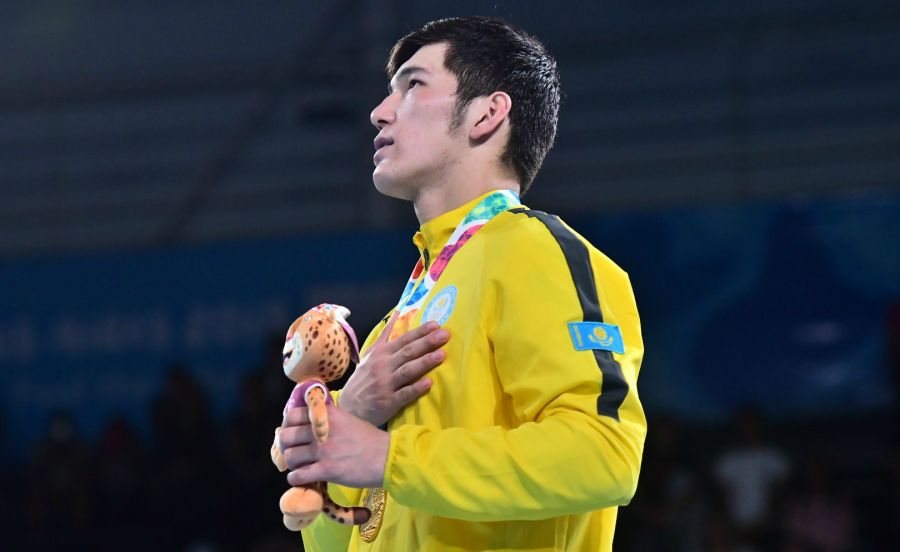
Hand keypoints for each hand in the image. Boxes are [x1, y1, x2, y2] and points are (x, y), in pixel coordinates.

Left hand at [279, 405, 388, 488]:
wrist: (387, 456)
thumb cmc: (369, 439)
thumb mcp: (347, 419)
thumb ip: (327, 419)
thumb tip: (308, 423)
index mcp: (326, 414)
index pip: (292, 414)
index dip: (289, 425)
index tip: (295, 434)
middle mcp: (321, 429)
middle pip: (285, 436)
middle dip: (287, 446)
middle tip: (296, 452)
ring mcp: (323, 450)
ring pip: (290, 456)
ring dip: (293, 464)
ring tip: (301, 466)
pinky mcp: (326, 469)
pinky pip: (297, 475)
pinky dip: (296, 478)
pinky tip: (304, 478)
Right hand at [339, 311, 449, 426]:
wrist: (349, 408)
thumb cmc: (363, 379)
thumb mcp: (370, 354)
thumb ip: (385, 336)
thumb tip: (397, 314)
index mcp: (381, 353)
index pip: (403, 340)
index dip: (420, 332)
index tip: (436, 325)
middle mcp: (383, 366)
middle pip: (408, 352)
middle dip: (427, 342)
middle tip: (445, 335)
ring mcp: (385, 384)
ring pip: (408, 370)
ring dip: (425, 362)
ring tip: (442, 355)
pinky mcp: (388, 401)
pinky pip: (404, 393)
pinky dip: (416, 388)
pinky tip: (429, 383)